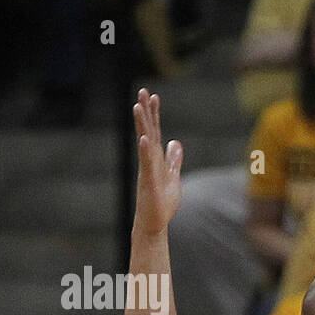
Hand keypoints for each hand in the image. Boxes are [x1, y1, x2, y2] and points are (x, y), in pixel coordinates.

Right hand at [132, 88, 182, 237]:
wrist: (154, 223)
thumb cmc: (162, 202)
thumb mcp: (173, 176)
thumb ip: (173, 159)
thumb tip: (176, 143)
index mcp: (156, 158)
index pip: (155, 132)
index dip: (154, 114)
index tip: (153, 96)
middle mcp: (149, 160)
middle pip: (148, 132)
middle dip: (146, 112)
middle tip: (142, 91)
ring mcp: (147, 170)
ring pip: (144, 143)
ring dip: (142, 125)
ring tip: (137, 107)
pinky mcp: (149, 182)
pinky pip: (147, 164)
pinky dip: (145, 151)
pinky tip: (144, 138)